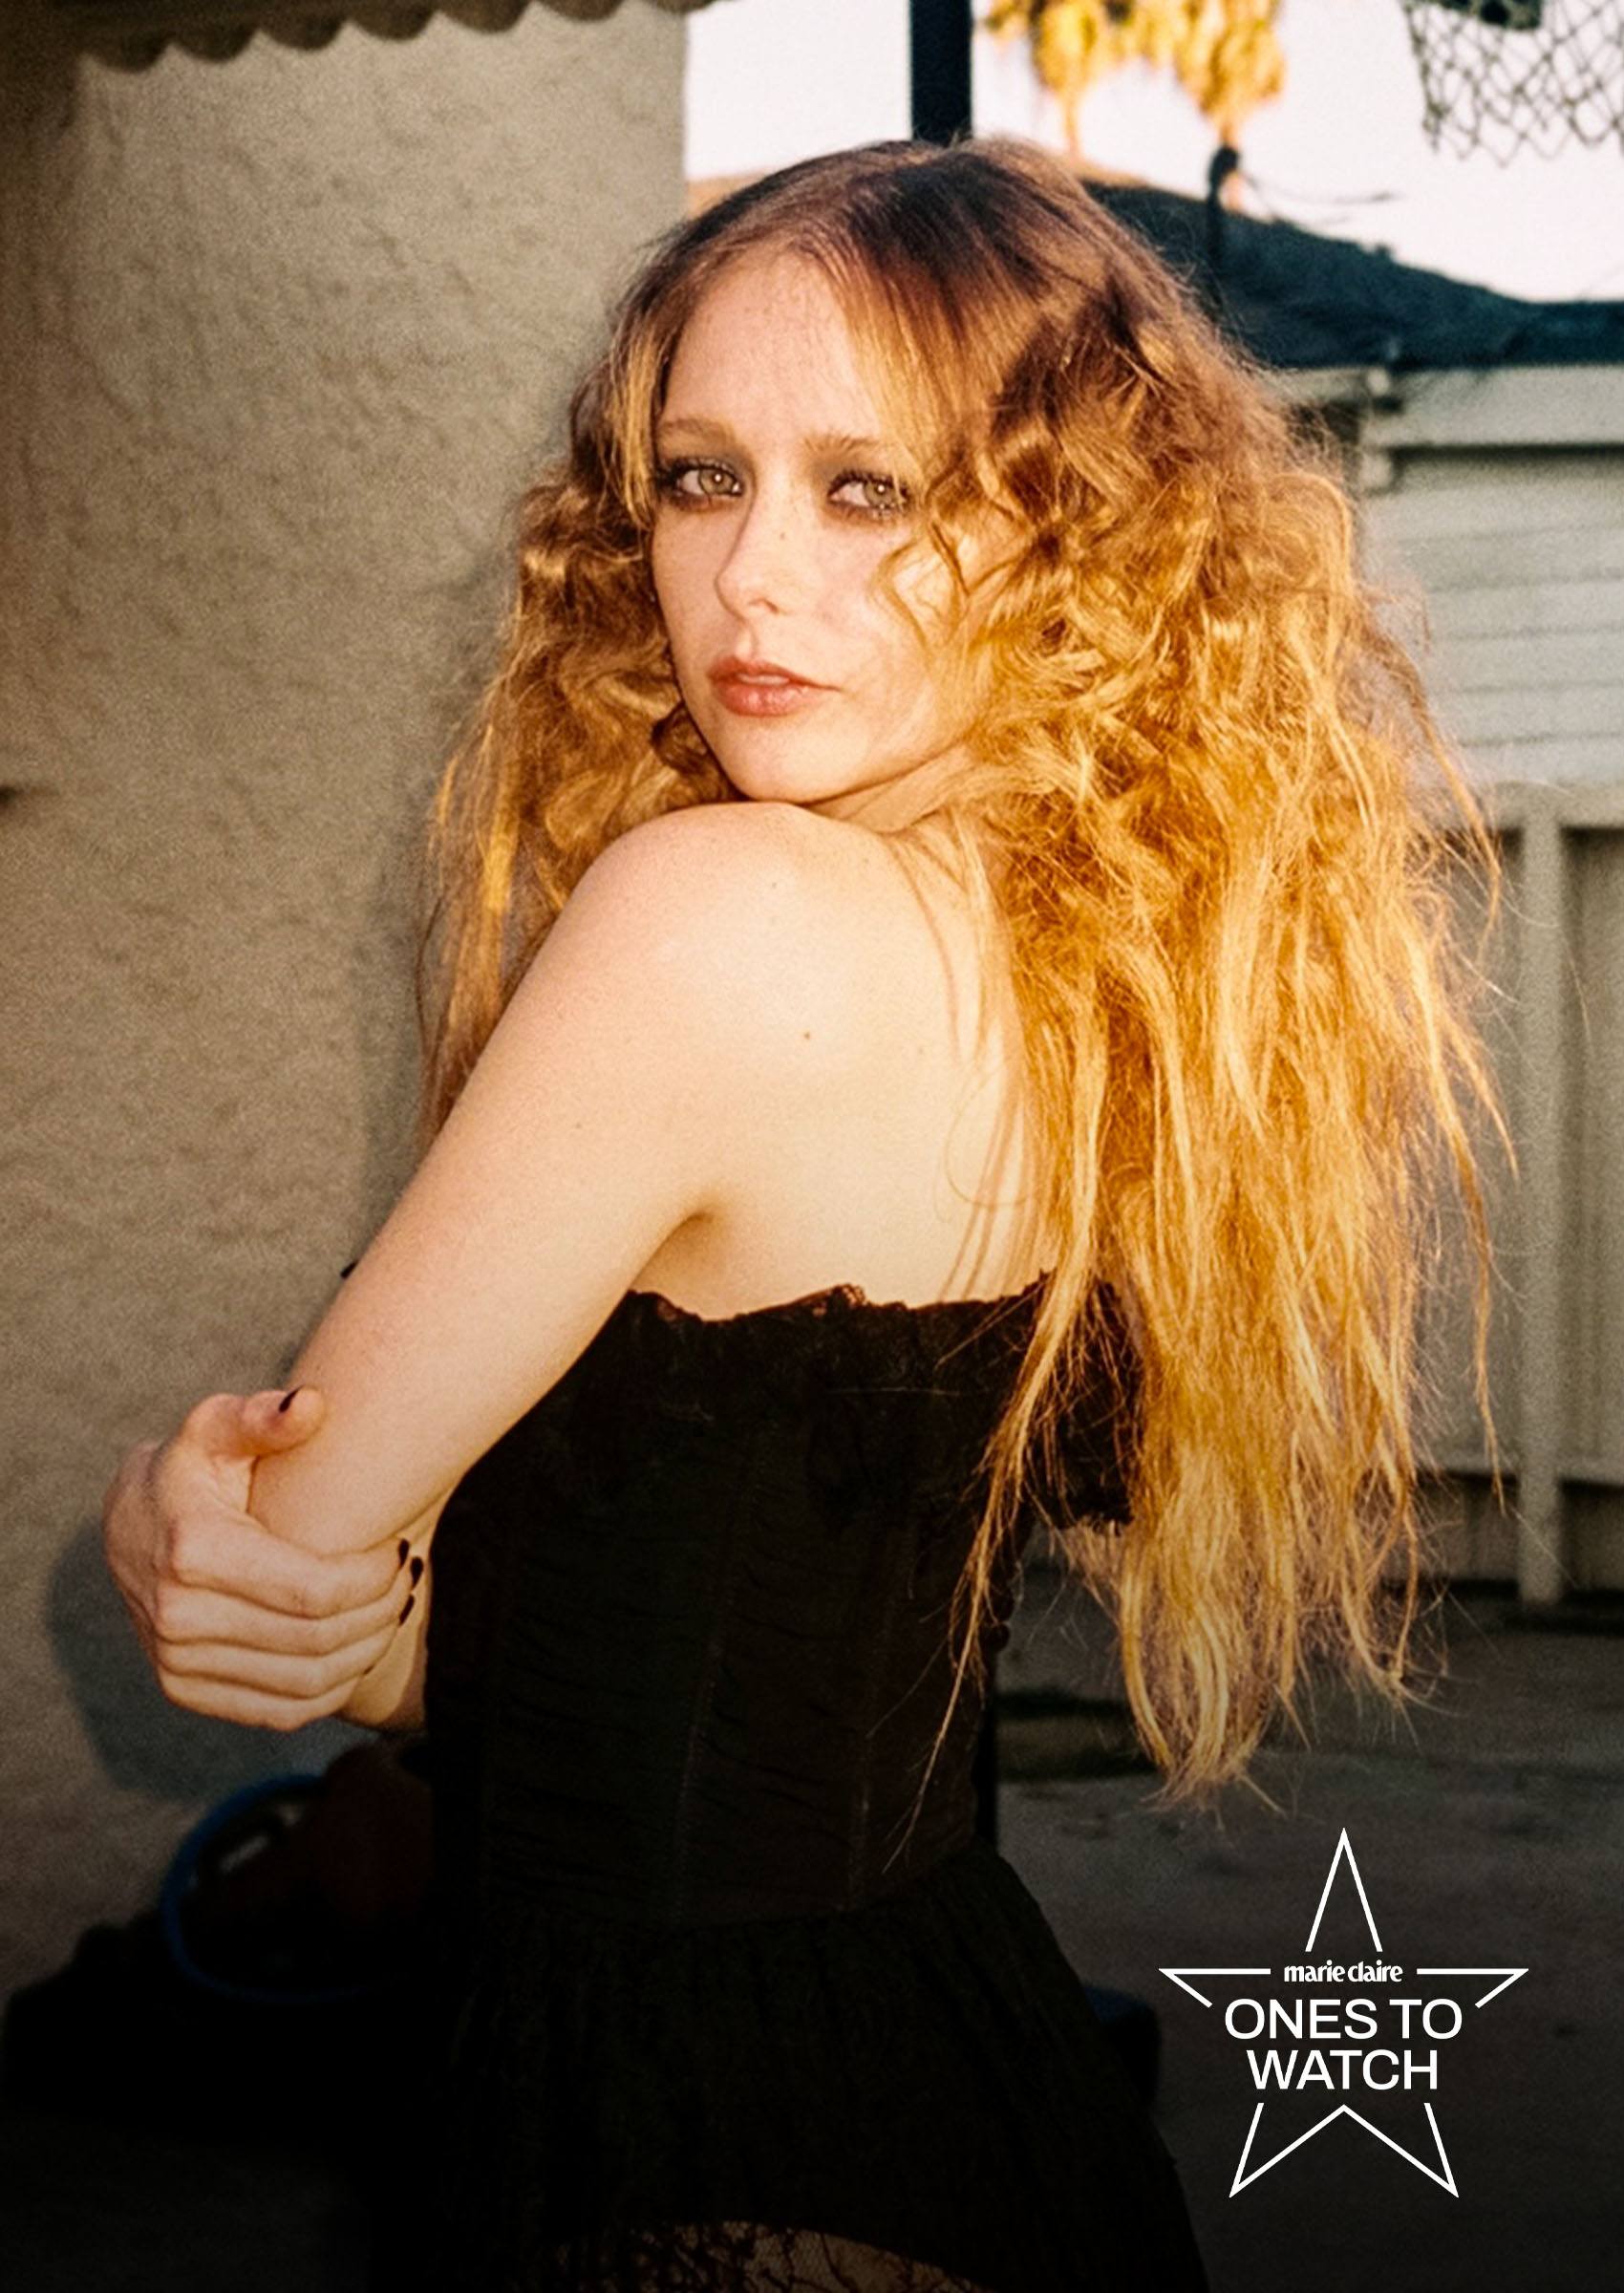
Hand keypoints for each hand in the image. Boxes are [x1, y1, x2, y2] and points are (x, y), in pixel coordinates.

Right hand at [102, 1388, 415, 1730]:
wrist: (128, 1525)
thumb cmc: (190, 1469)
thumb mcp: (215, 1428)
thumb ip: (263, 1416)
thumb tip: (311, 1406)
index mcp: (193, 1553)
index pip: (314, 1591)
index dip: (374, 1577)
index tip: (403, 1548)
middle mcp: (177, 1618)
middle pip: (317, 1641)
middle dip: (380, 1612)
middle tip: (410, 1578)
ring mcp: (177, 1663)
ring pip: (306, 1684)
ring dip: (366, 1652)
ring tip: (394, 1610)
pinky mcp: (185, 1692)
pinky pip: (279, 1711)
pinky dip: (332, 1690)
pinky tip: (359, 1648)